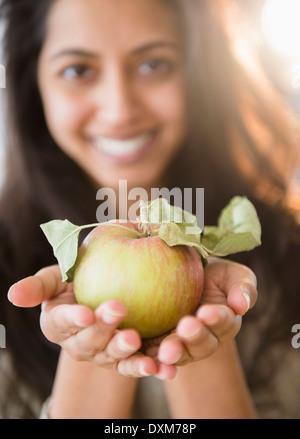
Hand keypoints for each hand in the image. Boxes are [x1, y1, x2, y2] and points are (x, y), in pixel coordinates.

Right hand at [7, 265, 176, 379]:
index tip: (85, 312)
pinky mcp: (130, 359)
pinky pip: (140, 364)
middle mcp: (80, 344)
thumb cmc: (78, 279)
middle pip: (90, 342)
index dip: (72, 319)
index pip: (62, 323)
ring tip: (137, 342)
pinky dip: (154, 367)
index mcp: (59, 324)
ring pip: (115, 359)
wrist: (109, 288)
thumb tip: (13, 295)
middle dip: (102, 330)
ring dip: (127, 353)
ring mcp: (106, 355)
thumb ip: (40, 284)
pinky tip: (167, 367)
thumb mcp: (59, 276)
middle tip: (118, 311)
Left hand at [144, 257, 256, 371]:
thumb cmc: (211, 274)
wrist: (179, 274)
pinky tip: (146, 362)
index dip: (216, 318)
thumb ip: (242, 287)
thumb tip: (242, 305)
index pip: (223, 322)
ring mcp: (182, 345)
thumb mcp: (231, 274)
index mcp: (225, 322)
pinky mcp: (157, 346)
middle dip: (195, 337)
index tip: (206, 311)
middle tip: (186, 327)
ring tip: (166, 351)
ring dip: (175, 353)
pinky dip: (152, 362)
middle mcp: (205, 340)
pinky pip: (155, 357)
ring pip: (180, 354)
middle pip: (202, 344)